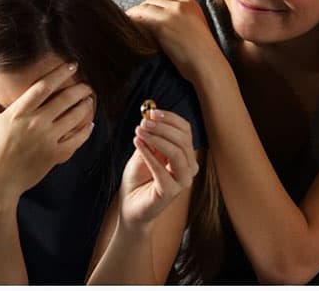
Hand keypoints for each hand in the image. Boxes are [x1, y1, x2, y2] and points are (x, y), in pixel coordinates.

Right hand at [0, 62, 95, 202]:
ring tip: (90, 100)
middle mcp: (35, 123)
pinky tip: (90, 124)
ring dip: (85, 106)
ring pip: (74, 117)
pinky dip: (86, 130)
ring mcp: (47, 139)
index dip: (60, 73)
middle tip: (86, 85)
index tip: (72, 65)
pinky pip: (77, 139)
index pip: (44, 86)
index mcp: (18, 112)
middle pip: (65, 99)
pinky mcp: (55, 155)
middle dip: (80, 89)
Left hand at [117, 109, 198, 230]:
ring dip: (156, 139)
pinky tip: (137, 144)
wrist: (130, 206)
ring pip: (177, 153)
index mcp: (185, 155)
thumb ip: (149, 136)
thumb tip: (149, 114)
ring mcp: (182, 181)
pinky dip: (148, 154)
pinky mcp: (170, 193)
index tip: (152, 111)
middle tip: (144, 122)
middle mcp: (188, 168)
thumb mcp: (143, 151)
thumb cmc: (138, 179)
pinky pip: (161, 170)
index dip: (170, 119)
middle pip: (183, 140)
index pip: (185, 130)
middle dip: (163, 127)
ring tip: (139, 132)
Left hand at [126, 0, 221, 82]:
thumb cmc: (201, 57)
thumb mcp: (194, 31)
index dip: (151, 8)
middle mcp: (181, 4)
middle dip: (141, 10)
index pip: (164, 0)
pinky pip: (141, 17)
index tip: (143, 16)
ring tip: (125, 25)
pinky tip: (127, 30)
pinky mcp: (163, 23)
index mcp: (191, 4)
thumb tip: (159, 27)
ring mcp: (172, 12)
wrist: (208, 66)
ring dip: (134, 15)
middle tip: (130, 20)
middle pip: (153, 1)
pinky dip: (132, 22)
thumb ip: (180, 23)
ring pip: (144, 8)